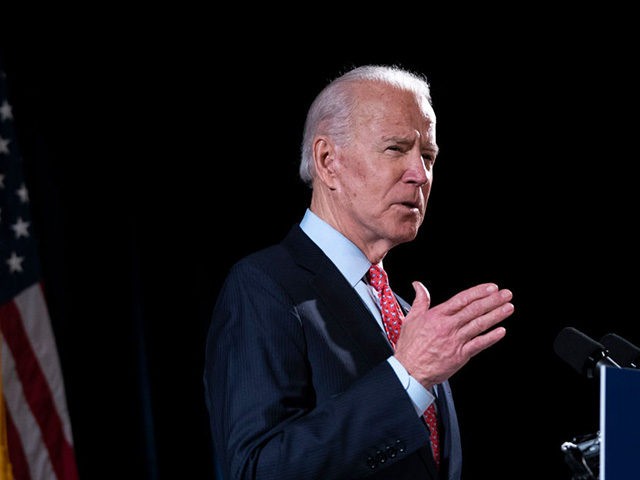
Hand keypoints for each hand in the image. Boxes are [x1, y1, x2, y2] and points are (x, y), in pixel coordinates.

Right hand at [394, 282, 513, 388]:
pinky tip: (501, 331)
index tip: (491, 287)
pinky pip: (479, 344)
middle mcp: (448, 326)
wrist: (409, 370)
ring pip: (479, 324)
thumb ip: (420, 300)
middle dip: (493, 300)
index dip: (479, 292)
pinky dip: (491, 337)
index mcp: (437, 315)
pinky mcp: (460, 355)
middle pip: (474, 310)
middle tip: (506, 294)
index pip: (462, 299)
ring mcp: (455, 341)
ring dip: (496, 315)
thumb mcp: (411, 319)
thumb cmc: (410, 347)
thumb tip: (419, 286)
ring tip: (508, 307)